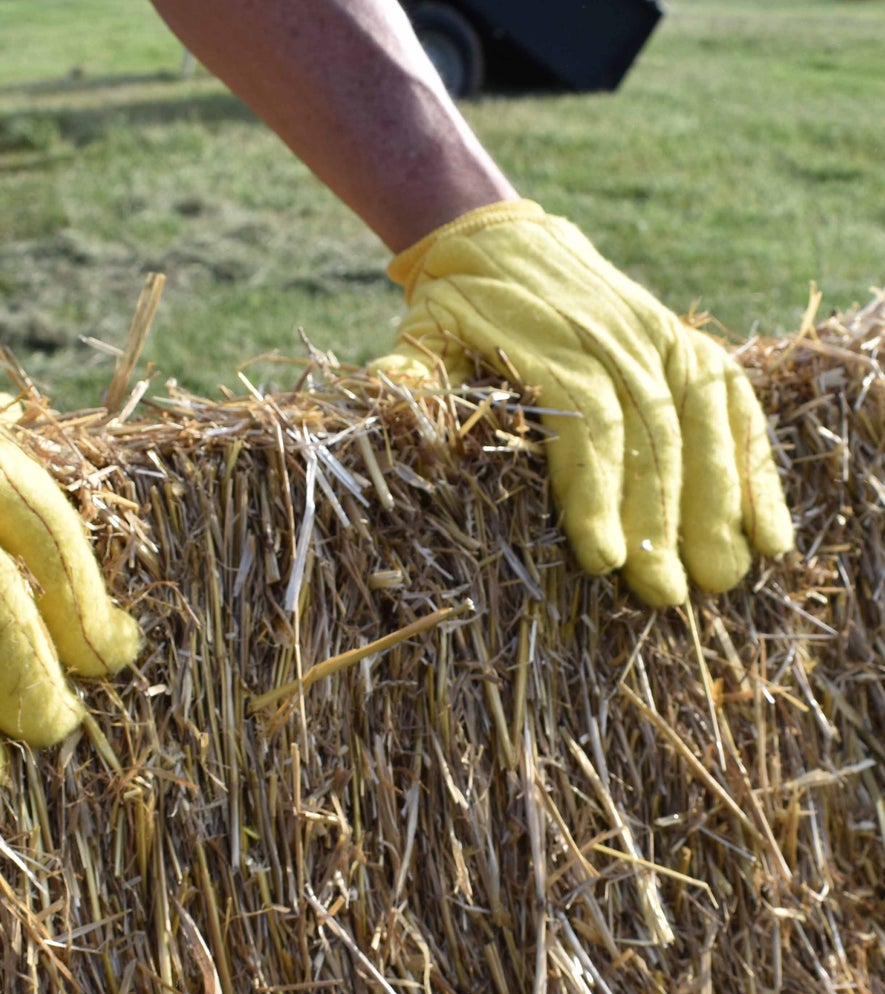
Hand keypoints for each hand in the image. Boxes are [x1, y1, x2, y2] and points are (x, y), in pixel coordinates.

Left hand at [375, 201, 793, 605]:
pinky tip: (770, 527)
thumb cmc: (453, 310)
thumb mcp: (423, 337)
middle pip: (651, 434)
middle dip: (662, 519)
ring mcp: (656, 337)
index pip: (586, 420)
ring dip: (717, 500)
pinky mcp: (683, 343)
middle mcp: (613, 337)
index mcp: (548, 342)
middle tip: (668, 594)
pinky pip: (732, 403)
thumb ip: (414, 379)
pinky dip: (754, 464)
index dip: (597, 490)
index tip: (602, 558)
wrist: (498, 239)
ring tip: (724, 574)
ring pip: (701, 422)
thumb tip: (383, 407)